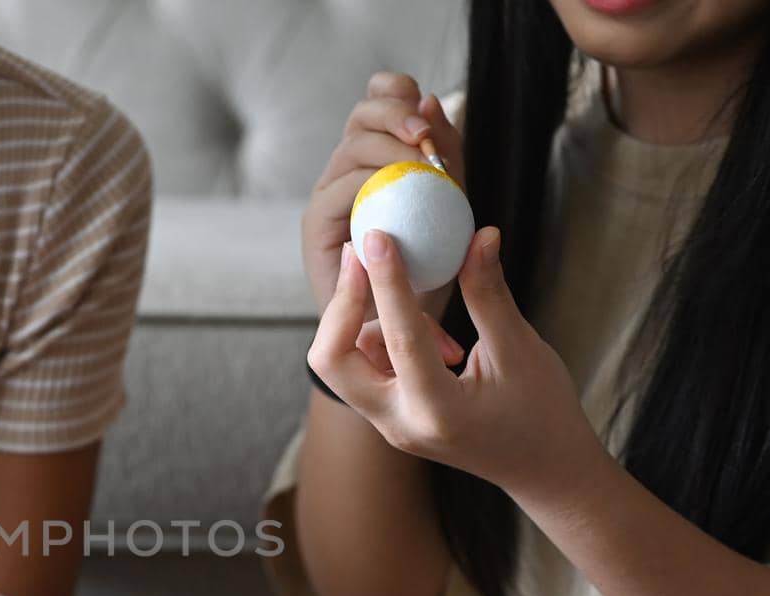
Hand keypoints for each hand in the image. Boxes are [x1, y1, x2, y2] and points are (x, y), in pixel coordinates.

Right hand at [303, 72, 463, 316]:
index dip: (398, 92)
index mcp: (378, 155)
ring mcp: (330, 194)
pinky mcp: (317, 223)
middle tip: (425, 138)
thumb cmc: (430, 270)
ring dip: (388, 150)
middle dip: (394, 115)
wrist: (401, 329)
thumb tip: (433, 99)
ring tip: (422, 168)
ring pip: (351, 146)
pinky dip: (369, 185)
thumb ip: (445, 155)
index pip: (379, 99)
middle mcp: (348, 168)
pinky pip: (339, 189)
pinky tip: (396, 197)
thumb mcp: (451, 202)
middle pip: (362, 115)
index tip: (429, 107)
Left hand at [309, 228, 603, 498]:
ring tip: (442, 333)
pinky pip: (362, 369)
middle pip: (331, 359)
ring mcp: (387, 425)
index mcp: (436, 411)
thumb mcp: (521, 350)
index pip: (398, 337)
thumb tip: (479, 235)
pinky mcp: (387, 418)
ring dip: (372, 325)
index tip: (377, 237)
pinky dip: (384, 342)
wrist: (543, 470)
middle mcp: (399, 423)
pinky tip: (436, 346)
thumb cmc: (542, 413)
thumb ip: (489, 294)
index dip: (386, 281)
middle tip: (368, 254)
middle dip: (343, 303)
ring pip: (342, 362)